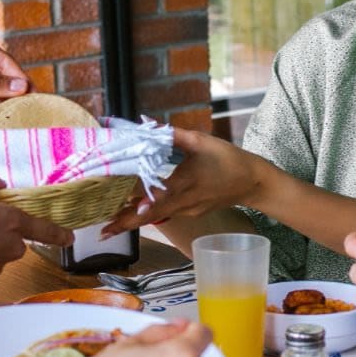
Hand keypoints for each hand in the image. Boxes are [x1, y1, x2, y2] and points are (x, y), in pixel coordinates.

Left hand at [102, 128, 264, 234]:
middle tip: (102, 232)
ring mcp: (188, 210)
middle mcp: (184, 202)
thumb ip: (172, 134)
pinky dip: (148, 212)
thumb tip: (148, 124)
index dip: (138, 209)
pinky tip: (134, 209)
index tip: (117, 218)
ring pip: (156, 216)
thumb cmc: (228, 159)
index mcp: (185, 183)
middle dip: (125, 224)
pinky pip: (166, 213)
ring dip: (134, 219)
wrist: (253, 183)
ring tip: (110, 223)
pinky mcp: (191, 212)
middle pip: (150, 216)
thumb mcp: (201, 141)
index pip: (158, 199)